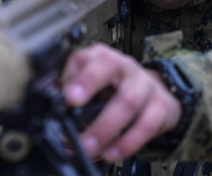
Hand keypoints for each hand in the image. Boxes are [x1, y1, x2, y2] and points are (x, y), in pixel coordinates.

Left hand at [62, 44, 181, 162]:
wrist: (153, 91)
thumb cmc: (114, 87)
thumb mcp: (91, 81)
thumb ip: (70, 89)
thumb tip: (51, 108)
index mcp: (103, 58)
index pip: (92, 58)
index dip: (82, 77)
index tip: (69, 97)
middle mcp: (125, 67)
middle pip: (111, 73)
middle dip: (90, 94)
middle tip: (77, 128)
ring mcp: (144, 84)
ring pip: (128, 102)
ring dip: (106, 129)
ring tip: (90, 148)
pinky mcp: (160, 106)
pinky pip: (146, 124)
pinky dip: (128, 143)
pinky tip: (113, 153)